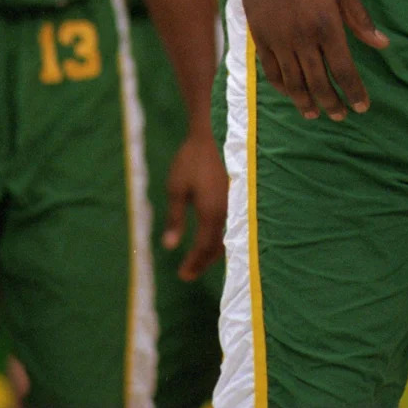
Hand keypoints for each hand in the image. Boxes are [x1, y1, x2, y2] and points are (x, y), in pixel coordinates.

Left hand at [162, 129, 227, 280]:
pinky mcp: (238, 196)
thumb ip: (175, 218)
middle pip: (217, 247)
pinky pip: (231, 226)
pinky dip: (221, 238)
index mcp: (211, 213)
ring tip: (199, 260)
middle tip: (188, 273)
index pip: (203, 248)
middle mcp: (228, 212)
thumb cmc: (192, 159)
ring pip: (227, 237)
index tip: (182, 276)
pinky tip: (213, 237)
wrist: (215, 131)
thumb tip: (169, 247)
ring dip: (212, 252)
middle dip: (202, 262)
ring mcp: (236, 204)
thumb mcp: (176, 188)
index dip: (193, 264)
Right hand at [238, 0, 388, 120]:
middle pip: (319, 83)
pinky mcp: (261, 40)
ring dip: (307, 103)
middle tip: (341, 115)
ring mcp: (280, 41)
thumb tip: (383, 44)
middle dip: (332, 104)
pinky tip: (293, 94)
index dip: (354, 92)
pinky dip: (284, 88)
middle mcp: (303, 38)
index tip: (362, 107)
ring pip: (295, 84)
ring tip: (316, 114)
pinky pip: (273, 73)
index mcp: (327, 24)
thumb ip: (360, 18)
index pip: (344, 69)